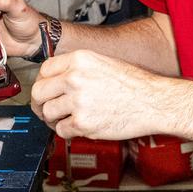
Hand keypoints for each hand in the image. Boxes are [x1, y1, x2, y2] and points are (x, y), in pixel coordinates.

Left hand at [30, 50, 161, 140]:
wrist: (154, 102)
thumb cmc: (133, 84)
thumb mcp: (102, 63)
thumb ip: (77, 69)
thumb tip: (55, 81)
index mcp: (79, 59)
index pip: (44, 70)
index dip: (43, 82)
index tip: (46, 90)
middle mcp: (75, 78)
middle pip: (39, 92)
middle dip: (40, 103)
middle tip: (46, 109)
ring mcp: (78, 101)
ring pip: (48, 113)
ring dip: (54, 119)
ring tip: (66, 119)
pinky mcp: (83, 123)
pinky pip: (61, 130)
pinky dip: (67, 131)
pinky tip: (78, 126)